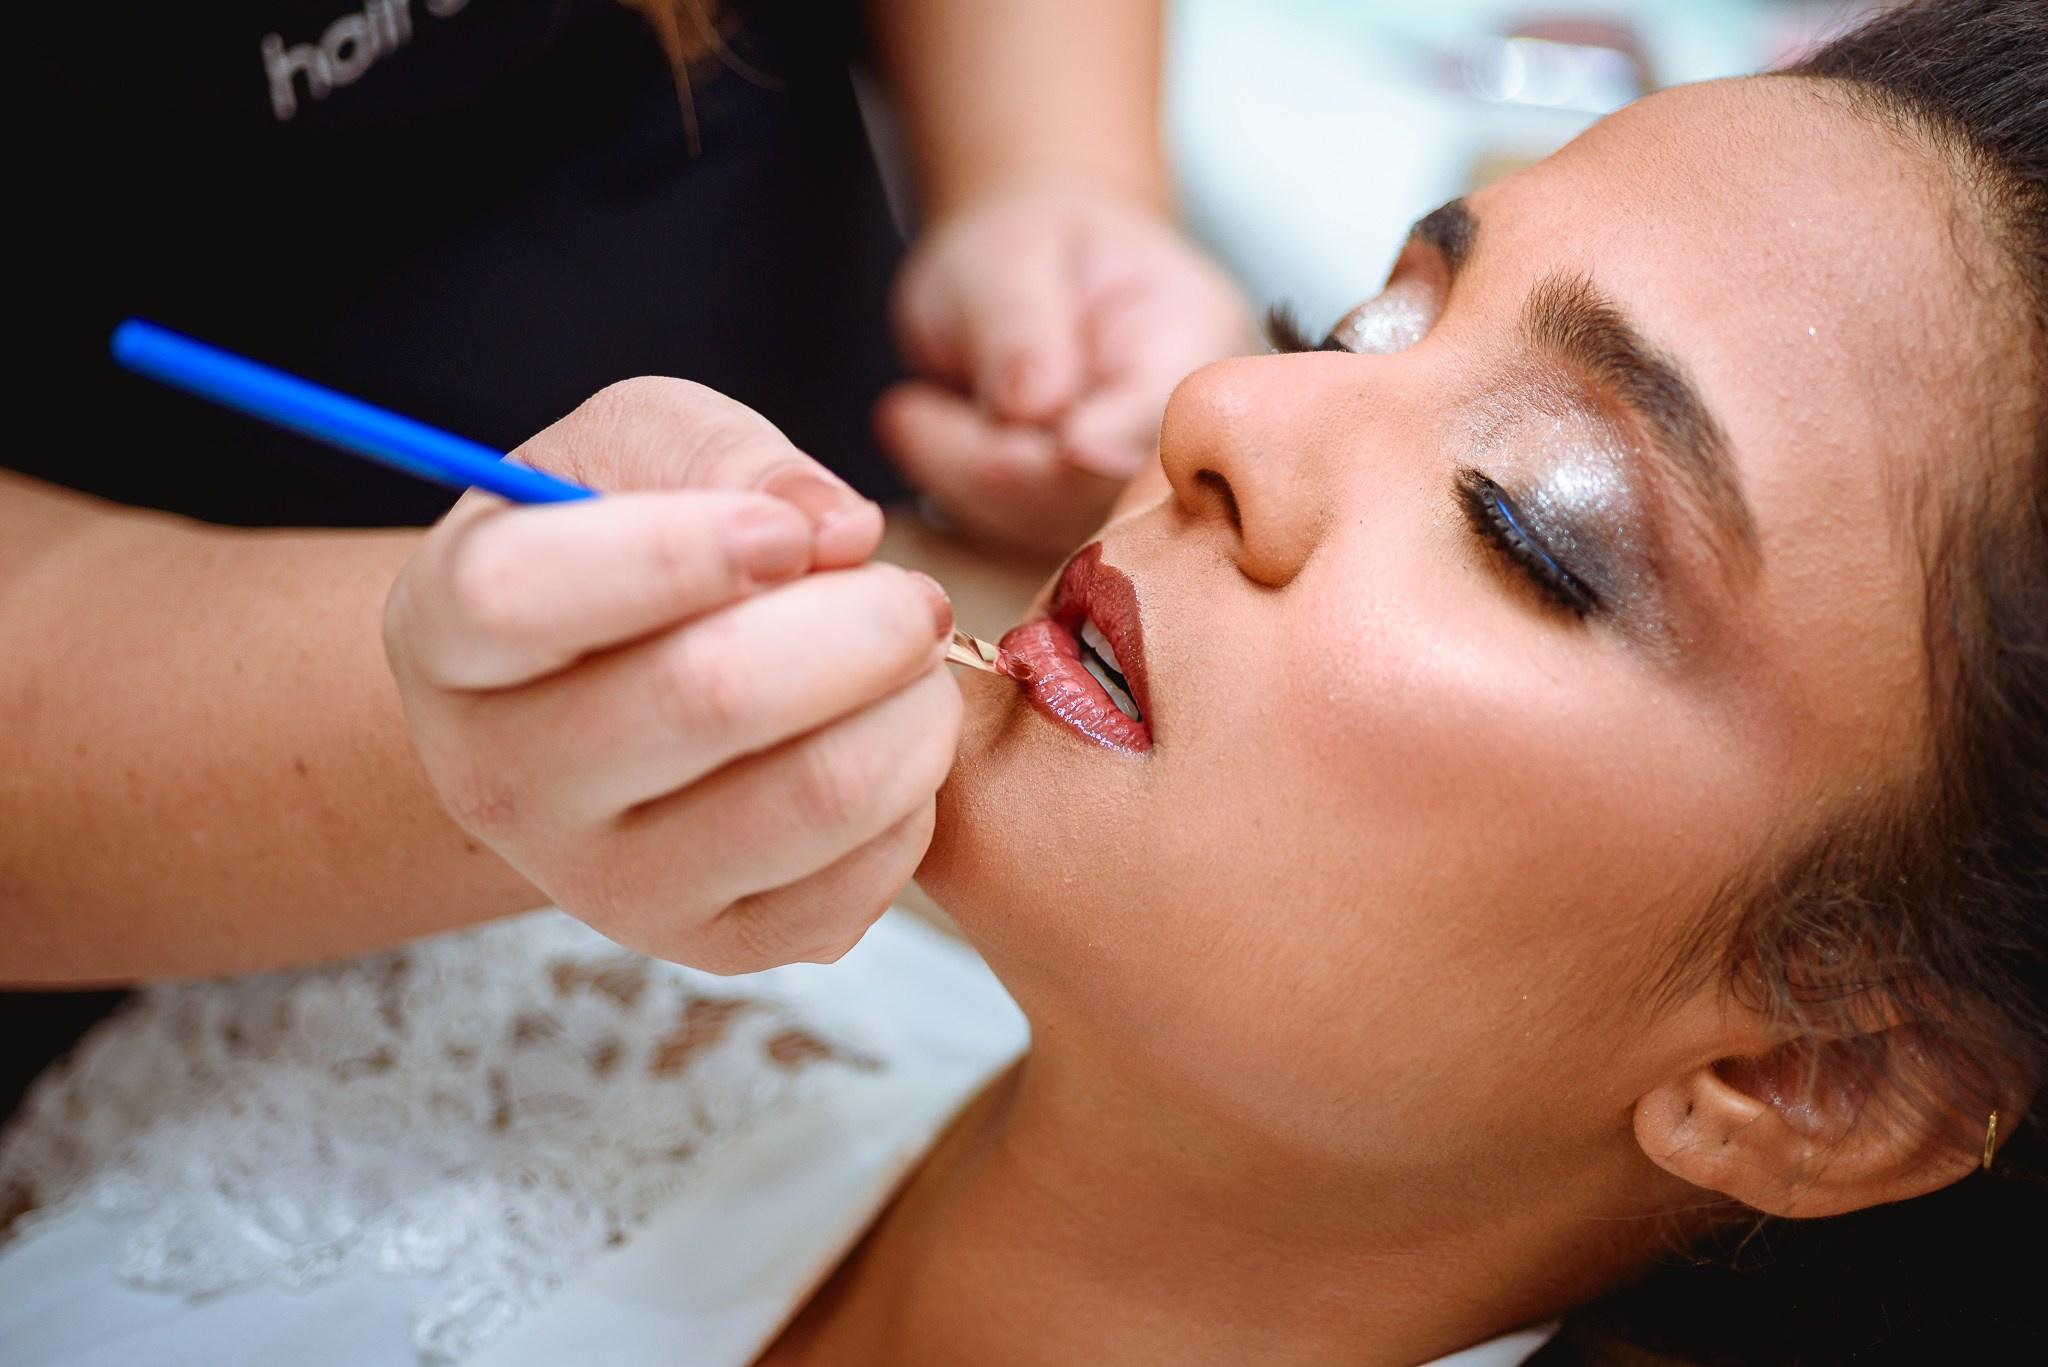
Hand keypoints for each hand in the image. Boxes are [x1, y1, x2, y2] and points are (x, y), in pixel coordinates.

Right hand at [384, 378, 963, 972]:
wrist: (612, 696)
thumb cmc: (623, 543)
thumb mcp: (637, 447)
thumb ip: (723, 454)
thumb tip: (840, 532)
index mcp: (444, 634)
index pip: (524, 596)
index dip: (682, 548)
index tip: (785, 531)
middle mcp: (500, 783)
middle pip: (709, 698)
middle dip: (861, 622)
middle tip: (908, 590)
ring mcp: (604, 887)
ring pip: (814, 794)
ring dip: (910, 706)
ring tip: (911, 658)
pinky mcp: (712, 947)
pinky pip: (864, 878)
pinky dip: (914, 795)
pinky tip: (884, 741)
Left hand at [880, 187, 1255, 555]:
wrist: (1035, 286)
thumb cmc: (1025, 255)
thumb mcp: (1005, 255)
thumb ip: (1018, 322)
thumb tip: (1036, 404)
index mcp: (1195, 337)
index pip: (1163, 414)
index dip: (1100, 439)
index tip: (1045, 437)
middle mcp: (1189, 430)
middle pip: (1107, 491)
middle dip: (996, 463)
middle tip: (907, 413)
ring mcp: (1147, 493)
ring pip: (1057, 534)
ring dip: (968, 484)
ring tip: (919, 415)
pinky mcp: (1099, 533)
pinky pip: (1028, 548)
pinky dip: (968, 503)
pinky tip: (939, 444)